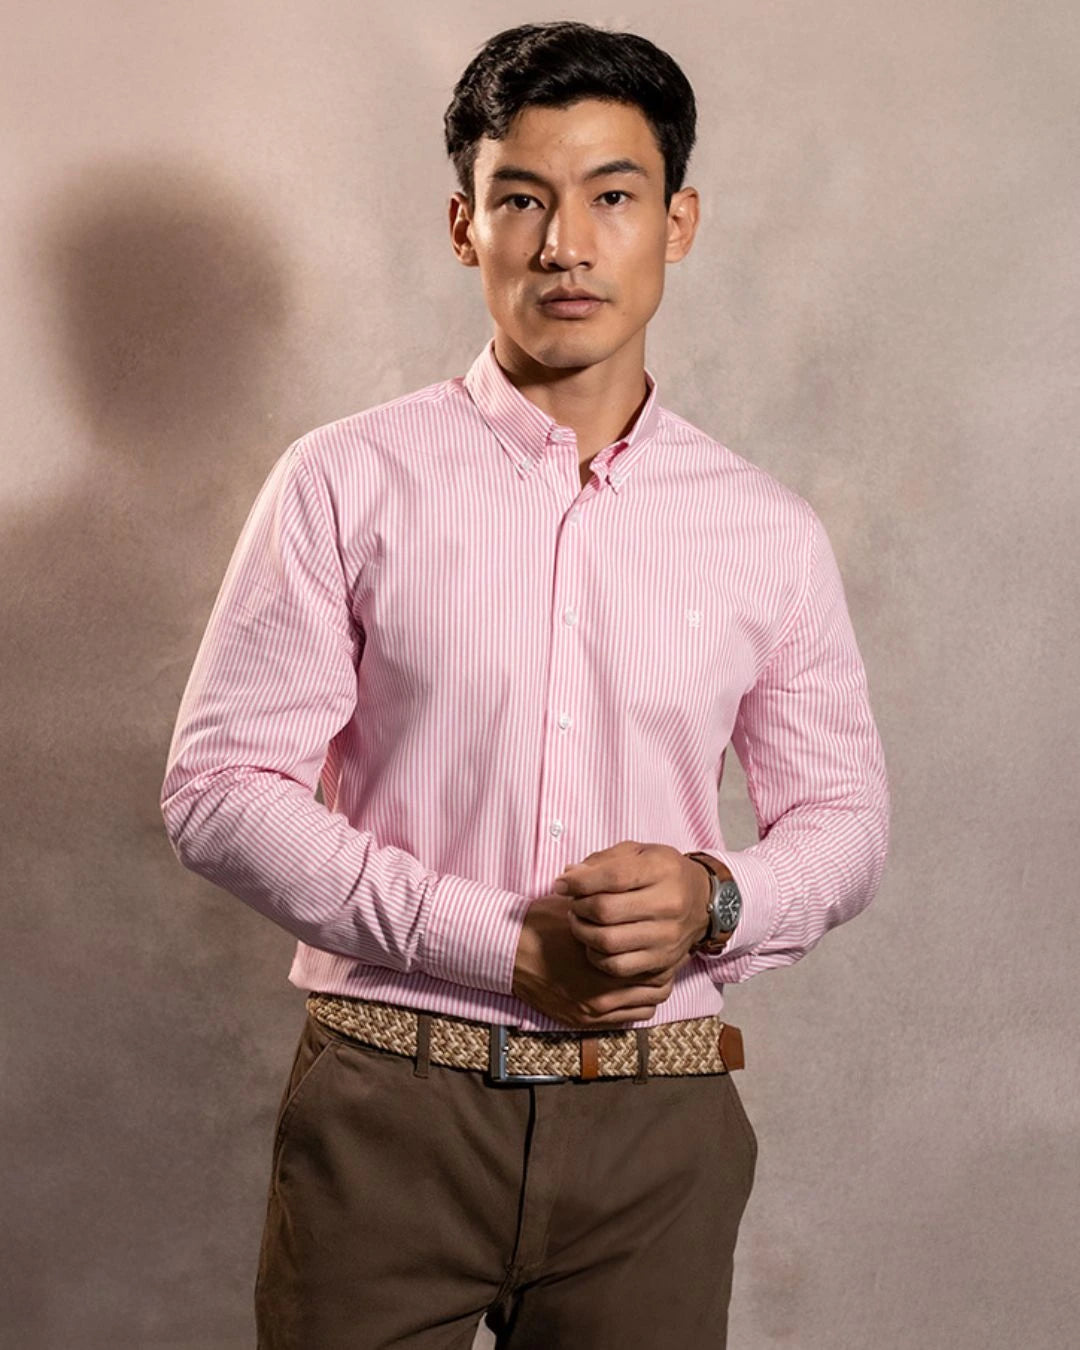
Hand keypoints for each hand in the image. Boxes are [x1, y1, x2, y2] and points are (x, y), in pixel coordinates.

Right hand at [511, 890, 690, 1028]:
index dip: (661, 950)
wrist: (506, 950)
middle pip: (657, 988)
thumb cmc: (540, 926)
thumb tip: (638, 904)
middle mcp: (603, 994)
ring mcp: (593, 1011)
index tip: (659, 940)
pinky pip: (624, 1020)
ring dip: (647, 991)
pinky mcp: (581, 1021)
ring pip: (645, 1007)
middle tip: (657, 956)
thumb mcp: (579, 911)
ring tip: (642, 973)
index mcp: (606, 964)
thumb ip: (611, 912)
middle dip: (660, 972)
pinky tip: (624, 988)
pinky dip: (631, 1006)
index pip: (657, 965)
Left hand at [556, 840, 711, 978]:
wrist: (702, 901)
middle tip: (573, 904)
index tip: (561, 885)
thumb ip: (602, 861)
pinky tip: (594, 943)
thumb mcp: (638, 853)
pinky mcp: (663, 960)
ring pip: (608, 942)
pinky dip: (597, 956)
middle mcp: (668, 903)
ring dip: (583, 932)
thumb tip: (568, 876)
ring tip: (580, 922)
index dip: (578, 882)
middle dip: (579, 907)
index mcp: (662, 870)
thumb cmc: (662, 873)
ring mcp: (667, 936)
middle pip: (606, 911)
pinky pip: (618, 966)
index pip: (612, 877)